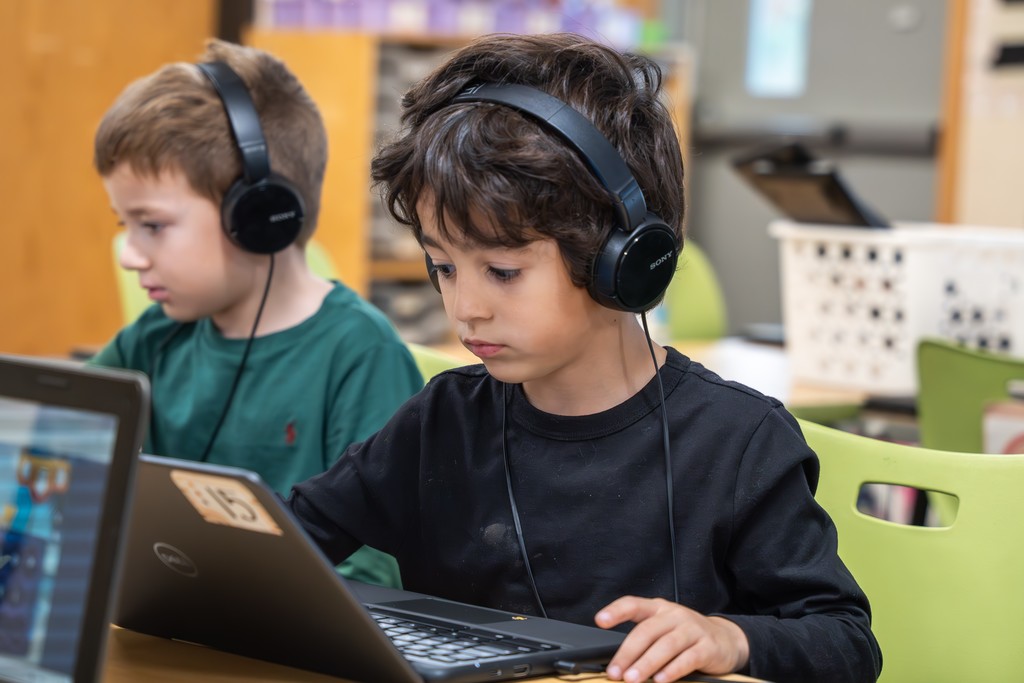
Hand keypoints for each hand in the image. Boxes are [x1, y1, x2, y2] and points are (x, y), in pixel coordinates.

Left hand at [594, 596, 749, 682]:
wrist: (726, 640)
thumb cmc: (686, 635)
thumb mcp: (664, 629)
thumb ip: (644, 639)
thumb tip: (618, 662)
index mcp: (659, 608)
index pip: (634, 604)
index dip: (616, 611)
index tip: (600, 620)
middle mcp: (675, 615)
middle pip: (647, 631)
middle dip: (628, 653)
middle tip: (615, 672)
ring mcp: (692, 629)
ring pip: (666, 645)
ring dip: (647, 664)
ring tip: (633, 679)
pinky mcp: (707, 646)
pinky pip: (688, 658)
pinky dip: (673, 670)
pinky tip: (661, 680)